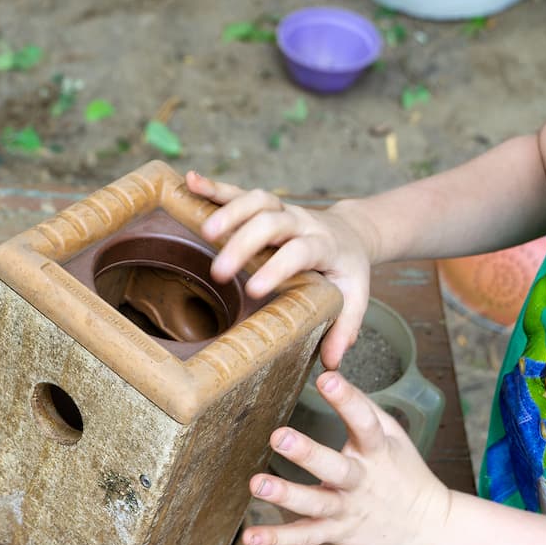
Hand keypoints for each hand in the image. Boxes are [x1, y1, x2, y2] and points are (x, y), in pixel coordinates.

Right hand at [186, 171, 372, 367]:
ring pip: (256, 200)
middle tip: (219, 272)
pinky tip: (190, 181)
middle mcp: (302, 222)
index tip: (254, 290)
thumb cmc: (347, 272)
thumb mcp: (355, 298)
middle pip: (272, 222)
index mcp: (323, 245)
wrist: (353, 233)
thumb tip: (332, 363)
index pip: (300, 251)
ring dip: (229, 211)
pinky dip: (213, 186)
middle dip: (244, 243)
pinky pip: (238, 191)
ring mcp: (282, 209)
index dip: (278, 267)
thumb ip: (345, 328)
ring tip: (204, 231)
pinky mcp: (265, 204)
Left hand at [241, 372, 450, 544]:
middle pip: (334, 467)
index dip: (346, 399)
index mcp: (377, 451)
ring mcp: (348, 509)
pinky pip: (304, 536)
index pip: (364, 422)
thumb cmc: (402, 471)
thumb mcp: (393, 435)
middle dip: (306, 452)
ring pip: (315, 503)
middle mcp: (361, 481)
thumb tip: (331, 373)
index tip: (326, 377)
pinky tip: (250, 536)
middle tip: (278, 437)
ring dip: (285, 495)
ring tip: (256, 484)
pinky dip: (278, 538)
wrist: (428, 528)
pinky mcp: (336, 533)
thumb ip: (362, 408)